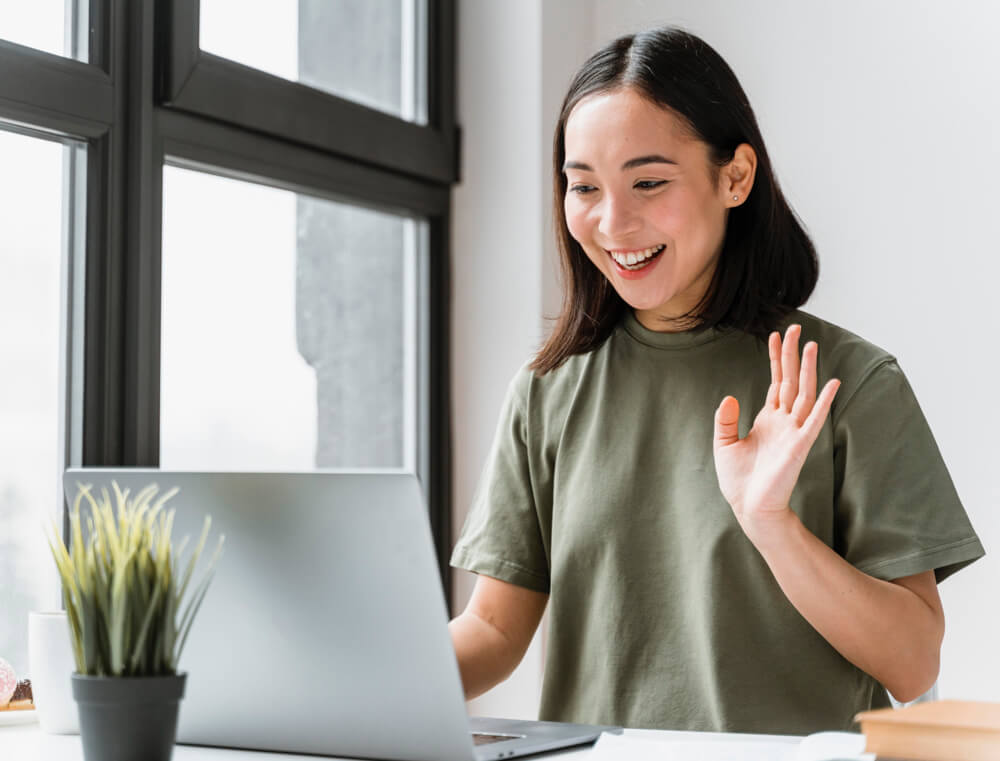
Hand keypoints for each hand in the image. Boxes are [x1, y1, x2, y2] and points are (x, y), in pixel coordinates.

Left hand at [712, 324, 839, 545]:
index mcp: (767, 419)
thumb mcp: (724, 444)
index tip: (776, 335)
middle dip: (793, 354)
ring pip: (804, 393)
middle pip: (791, 380)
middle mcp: (784, 421)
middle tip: (796, 328)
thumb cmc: (739, 480)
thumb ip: (725, 420)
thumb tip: (729, 397)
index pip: (775, 382)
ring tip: (811, 344)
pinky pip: (814, 419)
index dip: (776, 359)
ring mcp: (794, 432)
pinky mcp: (800, 445)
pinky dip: (823, 401)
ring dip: (808, 370)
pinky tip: (831, 382)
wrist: (749, 507)